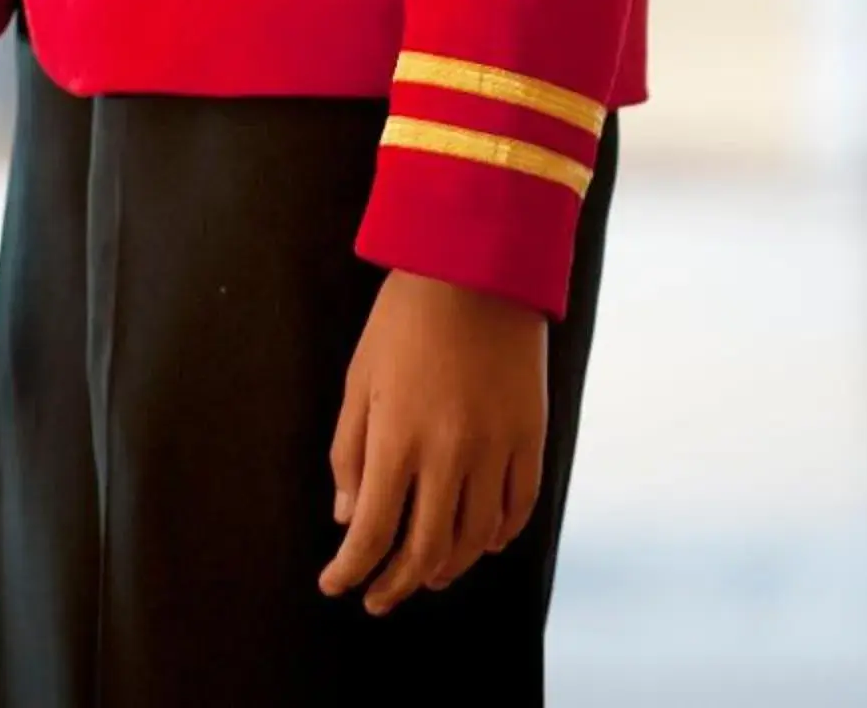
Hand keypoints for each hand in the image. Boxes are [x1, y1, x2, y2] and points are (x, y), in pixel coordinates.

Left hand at [318, 268, 546, 616]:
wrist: (476, 267)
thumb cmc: (405, 318)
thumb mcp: (360, 377)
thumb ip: (349, 451)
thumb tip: (349, 518)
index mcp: (397, 437)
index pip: (373, 531)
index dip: (351, 569)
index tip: (335, 584)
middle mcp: (449, 454)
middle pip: (425, 550)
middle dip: (396, 584)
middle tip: (378, 598)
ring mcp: (496, 450)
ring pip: (474, 540)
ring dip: (447, 567)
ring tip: (426, 574)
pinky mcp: (531, 439)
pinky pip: (518, 510)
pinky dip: (497, 537)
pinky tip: (480, 543)